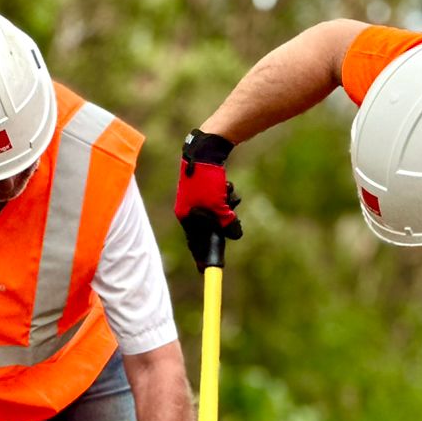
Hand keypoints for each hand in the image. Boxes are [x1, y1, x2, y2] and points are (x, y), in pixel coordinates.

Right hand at [174, 128, 241, 269]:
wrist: (206, 150)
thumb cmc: (209, 179)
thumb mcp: (219, 206)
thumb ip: (227, 223)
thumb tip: (235, 234)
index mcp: (186, 216)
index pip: (195, 243)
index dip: (202, 257)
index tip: (205, 270)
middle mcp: (188, 209)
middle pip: (207, 229)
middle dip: (222, 226)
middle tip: (231, 222)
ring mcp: (195, 199)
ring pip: (216, 215)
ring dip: (226, 210)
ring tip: (229, 199)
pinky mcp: (204, 190)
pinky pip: (218, 203)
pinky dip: (226, 199)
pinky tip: (228, 189)